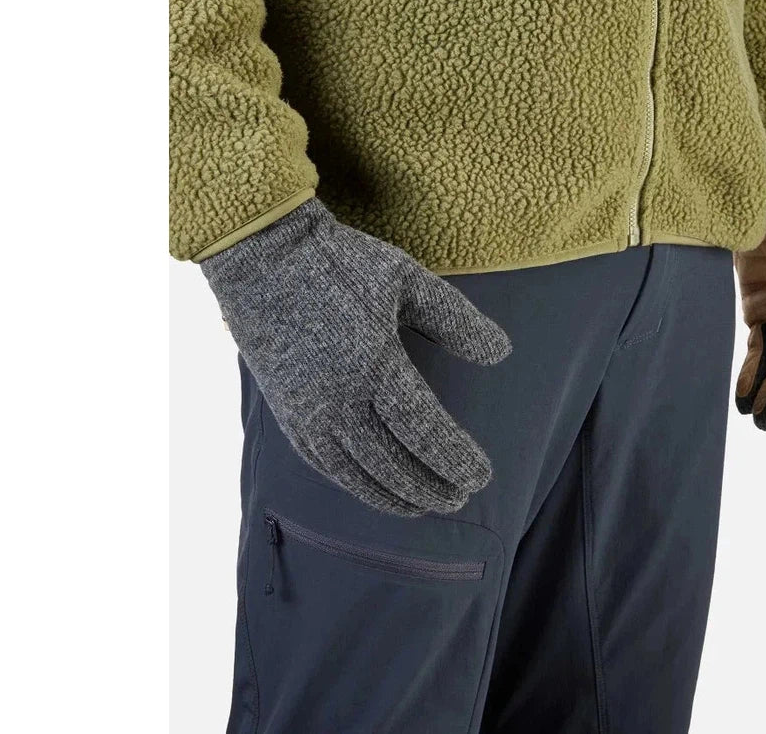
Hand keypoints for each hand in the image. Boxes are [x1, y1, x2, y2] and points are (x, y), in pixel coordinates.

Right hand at [202, 200, 510, 514]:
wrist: (263, 259)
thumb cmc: (343, 264)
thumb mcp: (408, 280)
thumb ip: (456, 320)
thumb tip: (503, 353)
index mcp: (375, 365)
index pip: (424, 430)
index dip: (454, 459)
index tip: (482, 476)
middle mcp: (339, 399)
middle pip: (393, 463)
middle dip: (430, 487)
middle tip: (461, 498)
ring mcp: (307, 411)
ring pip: (356, 474)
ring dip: (393, 497)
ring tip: (424, 507)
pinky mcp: (286, 414)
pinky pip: (322, 464)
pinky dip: (352, 484)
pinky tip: (372, 488)